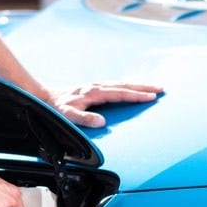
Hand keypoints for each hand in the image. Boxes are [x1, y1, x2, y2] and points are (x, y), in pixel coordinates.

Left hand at [47, 82, 163, 127]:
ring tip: (153, 87)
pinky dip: (127, 85)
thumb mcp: (67, 115)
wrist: (44, 97)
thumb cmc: (56, 108)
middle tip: (161, 89)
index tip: (151, 97)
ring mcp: (95, 85)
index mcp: (93, 93)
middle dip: (143, 87)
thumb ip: (84, 119)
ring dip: (138, 85)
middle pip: (124, 85)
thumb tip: (102, 123)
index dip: (136, 96)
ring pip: (121, 83)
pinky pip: (115, 85)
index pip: (120, 94)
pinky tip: (133, 87)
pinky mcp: (94, 87)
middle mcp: (96, 86)